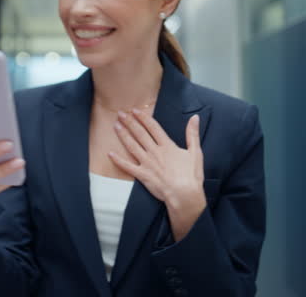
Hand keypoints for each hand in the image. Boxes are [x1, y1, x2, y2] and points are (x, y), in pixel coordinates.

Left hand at [109, 111, 205, 239]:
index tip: (135, 110)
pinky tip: (110, 153)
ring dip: (123, 135)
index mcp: (167, 146)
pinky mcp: (143, 175)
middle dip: (129, 122)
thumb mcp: (195, 152)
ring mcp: (147, 163)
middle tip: (120, 113)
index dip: (143, 118)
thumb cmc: (191, 176)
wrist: (185, 194)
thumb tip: (195, 118)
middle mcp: (155, 152)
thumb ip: (192, 134)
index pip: (153, 127)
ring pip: (132, 146)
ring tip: (116, 126)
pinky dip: (118, 160)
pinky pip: (128, 166)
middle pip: (140, 134)